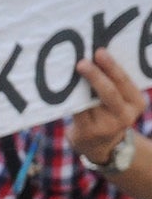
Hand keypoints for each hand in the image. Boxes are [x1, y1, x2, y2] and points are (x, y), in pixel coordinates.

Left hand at [68, 49, 146, 165]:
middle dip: (95, 75)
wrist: (102, 146)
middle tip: (82, 62)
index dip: (112, 67)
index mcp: (137, 102)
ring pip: (90, 101)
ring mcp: (107, 126)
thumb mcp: (121, 102)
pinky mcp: (88, 132)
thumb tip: (94, 55)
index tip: (99, 52)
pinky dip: (70, 99)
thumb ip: (115, 84)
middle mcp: (125, 115)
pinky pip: (77, 111)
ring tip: (68, 71)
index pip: (124, 81)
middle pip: (110, 92)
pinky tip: (62, 90)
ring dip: (78, 86)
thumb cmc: (109, 114)